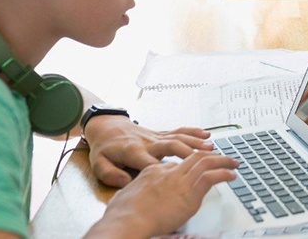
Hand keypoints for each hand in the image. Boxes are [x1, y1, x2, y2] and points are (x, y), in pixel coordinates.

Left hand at [83, 116, 214, 187]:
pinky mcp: (160, 133)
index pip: (149, 162)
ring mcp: (156, 136)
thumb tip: (125, 181)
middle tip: (204, 160)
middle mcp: (148, 142)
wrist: (106, 127)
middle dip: (187, 152)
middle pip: (170, 145)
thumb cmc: (104, 149)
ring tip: (210, 149)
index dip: (162, 169)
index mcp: (133, 152)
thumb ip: (109, 174)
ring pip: (178, 137)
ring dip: (194, 142)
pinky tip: (206, 135)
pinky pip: (178, 131)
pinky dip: (193, 131)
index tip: (176, 178)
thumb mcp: (98, 163)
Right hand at [88, 151, 236, 238]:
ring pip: (206, 162)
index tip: (200, 165)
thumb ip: (131, 193)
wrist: (127, 220)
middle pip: (195, 157)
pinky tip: (231, 176)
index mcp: (154, 171)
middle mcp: (169, 172)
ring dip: (223, 161)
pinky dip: (223, 174)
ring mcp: (180, 181)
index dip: (191, 163)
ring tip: (234, 162)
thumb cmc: (122, 214)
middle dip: (212, 155)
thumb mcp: (123, 196)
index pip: (178, 163)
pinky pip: (211, 176)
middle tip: (225, 157)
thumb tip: (129, 196)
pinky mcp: (189, 192)